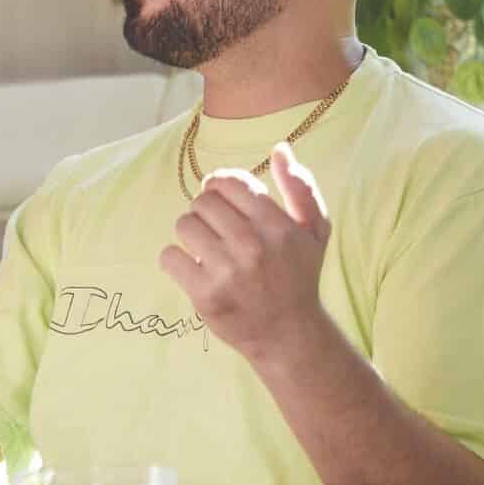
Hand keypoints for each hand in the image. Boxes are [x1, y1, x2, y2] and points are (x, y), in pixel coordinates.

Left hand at [159, 142, 331, 359]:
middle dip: (206, 212)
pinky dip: (176, 260)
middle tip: (218, 230)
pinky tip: (194, 269)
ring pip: (183, 225)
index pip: (227, 182)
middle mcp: (252, 246)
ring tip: (207, 249)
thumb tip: (280, 149)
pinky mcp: (205, 295)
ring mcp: (227, 272)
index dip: (219, 186)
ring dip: (191, 234)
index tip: (222, 201)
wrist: (289, 335)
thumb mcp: (314, 229)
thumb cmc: (299, 276)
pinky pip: (169, 257)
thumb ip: (300, 186)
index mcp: (277, 225)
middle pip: (202, 201)